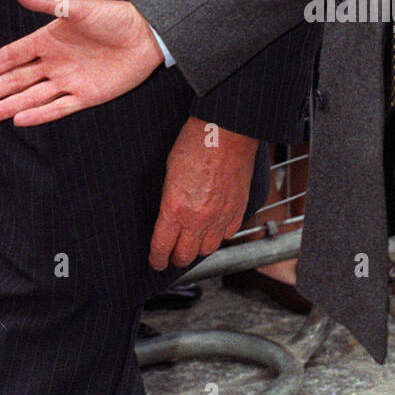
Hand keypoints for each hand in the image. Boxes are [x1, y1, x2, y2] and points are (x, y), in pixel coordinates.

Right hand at [0, 0, 163, 124]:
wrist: (147, 35)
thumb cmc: (114, 17)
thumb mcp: (79, 7)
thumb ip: (49, 2)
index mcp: (49, 39)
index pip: (13, 55)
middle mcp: (55, 62)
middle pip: (16, 79)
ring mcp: (69, 80)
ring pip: (31, 96)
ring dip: (8, 105)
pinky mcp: (86, 96)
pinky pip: (58, 108)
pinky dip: (39, 114)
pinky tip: (19, 119)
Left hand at [149, 119, 258, 269]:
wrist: (226, 131)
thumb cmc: (195, 143)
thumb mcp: (169, 172)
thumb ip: (169, 199)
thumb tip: (169, 216)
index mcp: (175, 208)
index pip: (163, 246)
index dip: (157, 258)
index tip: (156, 262)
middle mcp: (198, 219)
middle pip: (185, 255)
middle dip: (176, 258)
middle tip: (172, 256)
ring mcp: (220, 217)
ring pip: (208, 249)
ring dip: (198, 248)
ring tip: (192, 242)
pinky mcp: (238, 211)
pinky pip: (228, 234)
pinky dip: (219, 234)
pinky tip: (214, 227)